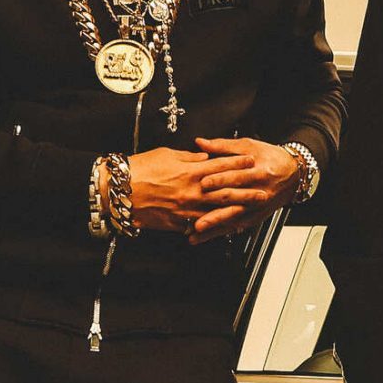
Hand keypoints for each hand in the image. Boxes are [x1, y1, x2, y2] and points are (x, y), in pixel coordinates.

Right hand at [125, 145, 265, 234]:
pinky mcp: (177, 222)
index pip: (220, 165)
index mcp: (190, 171)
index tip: (252, 160)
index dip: (238, 162)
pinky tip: (224, 228)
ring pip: (216, 211)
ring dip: (235, 212)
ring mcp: (185, 209)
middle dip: (246, 191)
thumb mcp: (166, 155)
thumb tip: (204, 157)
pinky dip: (212, 227)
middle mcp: (192, 191)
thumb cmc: (140, 169)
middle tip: (263, 191)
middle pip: (226, 191)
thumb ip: (188, 157)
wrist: (119, 190)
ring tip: (250, 211)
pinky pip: (198, 225)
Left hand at [179, 137, 302, 243]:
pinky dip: (221, 231)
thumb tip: (201, 142)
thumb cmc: (271, 158)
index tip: (203, 183)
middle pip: (235, 202)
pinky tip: (208, 236)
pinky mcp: (256, 216)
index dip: (220, 180)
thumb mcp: (249, 146)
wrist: (293, 173)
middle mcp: (259, 192)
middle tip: (197, 216)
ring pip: (234, 218)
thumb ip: (223, 146)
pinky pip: (237, 226)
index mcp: (259, 172)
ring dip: (215, 226)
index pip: (237, 176)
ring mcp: (258, 207)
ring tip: (198, 231)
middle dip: (215, 210)